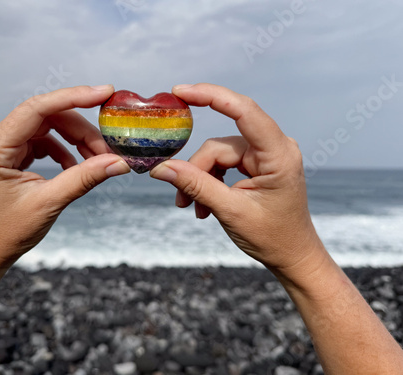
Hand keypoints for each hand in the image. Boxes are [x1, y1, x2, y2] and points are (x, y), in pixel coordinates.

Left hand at [0, 85, 129, 268]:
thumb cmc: (7, 231)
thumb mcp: (49, 203)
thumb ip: (84, 178)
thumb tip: (118, 162)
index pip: (37, 109)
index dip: (73, 97)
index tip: (104, 93)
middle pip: (49, 117)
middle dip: (82, 130)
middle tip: (109, 149)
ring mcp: (5, 145)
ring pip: (51, 127)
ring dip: (78, 140)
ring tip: (97, 160)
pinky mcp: (14, 153)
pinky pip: (47, 140)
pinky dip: (67, 150)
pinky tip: (77, 167)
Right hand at [150, 83, 325, 276]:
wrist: (293, 256)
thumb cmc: (272, 237)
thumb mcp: (230, 211)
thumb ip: (195, 186)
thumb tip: (161, 167)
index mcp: (278, 155)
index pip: (244, 111)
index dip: (211, 96)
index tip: (180, 92)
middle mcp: (274, 148)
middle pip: (220, 145)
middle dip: (197, 171)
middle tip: (181, 199)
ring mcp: (266, 156)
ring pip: (218, 155)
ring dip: (201, 181)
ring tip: (192, 207)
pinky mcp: (258, 164)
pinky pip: (225, 164)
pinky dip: (210, 182)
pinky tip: (204, 207)